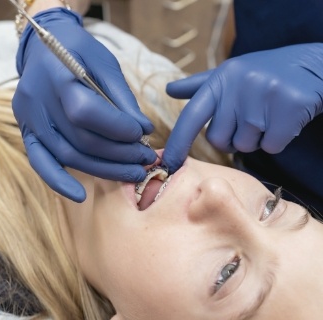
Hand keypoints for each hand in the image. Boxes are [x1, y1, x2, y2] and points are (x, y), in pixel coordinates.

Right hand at [14, 8, 155, 201]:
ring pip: (68, 155)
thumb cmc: (79, 51)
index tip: (143, 133)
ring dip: (104, 169)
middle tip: (146, 158)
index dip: (118, 128)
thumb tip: (144, 130)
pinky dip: (59, 182)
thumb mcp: (105, 63)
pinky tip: (81, 196)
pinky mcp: (27, 132)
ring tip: (133, 172)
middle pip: (81, 140)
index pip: (86, 112)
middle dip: (120, 154)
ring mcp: (29, 120)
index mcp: (57, 76)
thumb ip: (122, 98)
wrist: (43, 48)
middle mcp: (38, 102)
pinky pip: (40, 162)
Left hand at [163, 43, 322, 172]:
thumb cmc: (264, 74)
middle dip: (231, 139)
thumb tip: (168, 90)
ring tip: (268, 115)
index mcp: (221, 79)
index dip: (177, 142)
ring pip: (245, 146)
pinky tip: (284, 120)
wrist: (313, 65)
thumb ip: (198, 85)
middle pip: (219, 140)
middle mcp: (238, 86)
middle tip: (248, 120)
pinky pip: (271, 147)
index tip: (168, 163)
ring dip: (255, 139)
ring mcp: (264, 96)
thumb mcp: (229, 73)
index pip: (191, 116)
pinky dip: (276, 141)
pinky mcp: (289, 108)